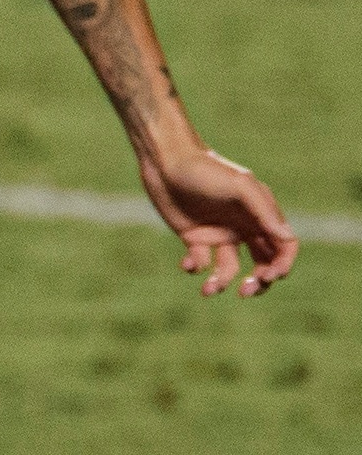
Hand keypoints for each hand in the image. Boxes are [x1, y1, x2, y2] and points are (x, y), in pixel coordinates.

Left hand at [138, 143, 295, 296]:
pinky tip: (188, 262)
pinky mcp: (193, 238)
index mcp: (261, 216)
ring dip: (221, 283)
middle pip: (262, 263)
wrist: (168, 163)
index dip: (282, 265)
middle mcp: (244, 227)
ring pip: (229, 269)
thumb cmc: (208, 171)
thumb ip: (264, 211)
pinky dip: (195, 268)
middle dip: (258, 282)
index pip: (283, 247)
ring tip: (208, 290)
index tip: (269, 277)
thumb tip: (286, 238)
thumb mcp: (241, 187)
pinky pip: (200, 262)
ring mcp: (219, 234)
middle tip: (245, 292)